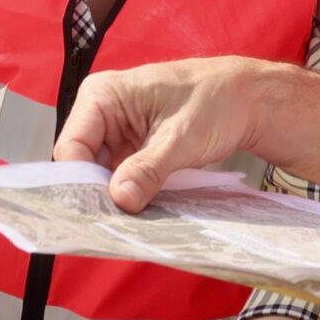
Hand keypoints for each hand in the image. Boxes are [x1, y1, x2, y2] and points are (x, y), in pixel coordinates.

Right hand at [54, 57, 270, 211]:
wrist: (248, 100)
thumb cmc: (216, 100)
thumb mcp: (181, 137)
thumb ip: (148, 168)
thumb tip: (120, 199)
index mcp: (102, 95)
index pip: (72, 147)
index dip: (81, 181)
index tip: (100, 211)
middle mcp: (101, 113)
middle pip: (83, 165)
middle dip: (99, 194)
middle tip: (117, 223)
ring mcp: (117, 134)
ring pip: (101, 176)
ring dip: (117, 197)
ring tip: (132, 220)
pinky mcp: (132, 151)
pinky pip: (121, 178)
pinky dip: (131, 194)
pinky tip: (142, 211)